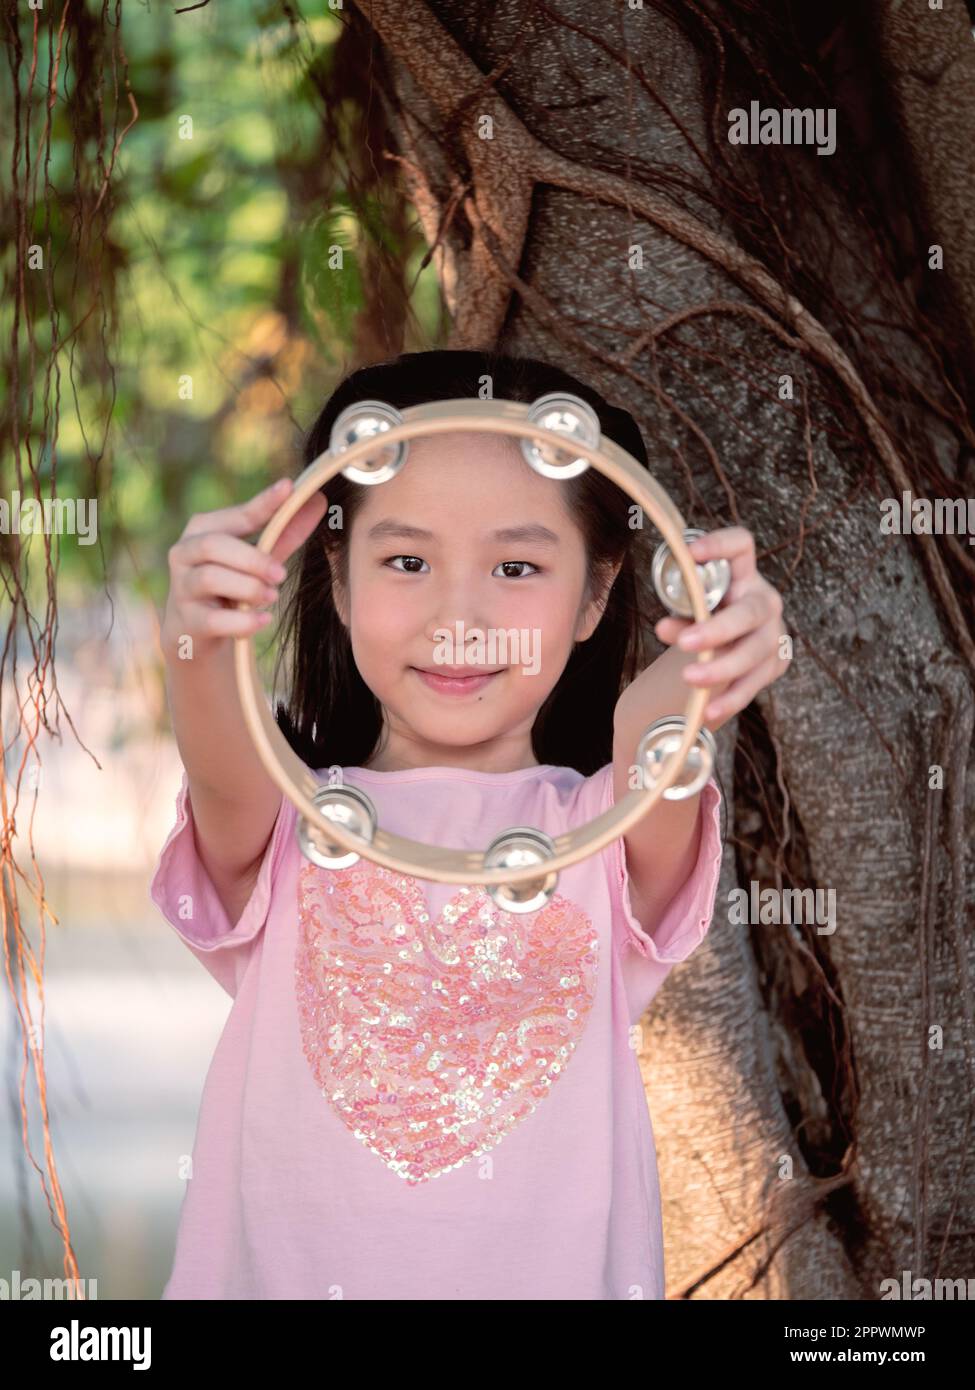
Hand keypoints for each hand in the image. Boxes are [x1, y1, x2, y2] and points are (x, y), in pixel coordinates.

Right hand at [161, 477, 326, 655]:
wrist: (197, 631)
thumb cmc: (231, 585)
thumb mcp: (258, 558)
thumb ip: (284, 534)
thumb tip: (318, 500)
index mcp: (203, 530)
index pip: (237, 515)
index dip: (263, 504)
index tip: (289, 489)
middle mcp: (185, 553)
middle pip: (214, 545)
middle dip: (252, 558)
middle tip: (282, 574)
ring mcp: (182, 588)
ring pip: (210, 578)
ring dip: (248, 587)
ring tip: (272, 597)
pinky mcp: (187, 621)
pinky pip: (213, 619)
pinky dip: (242, 621)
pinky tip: (263, 620)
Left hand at [654, 526, 788, 723]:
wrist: (733, 643)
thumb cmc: (709, 616)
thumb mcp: (693, 609)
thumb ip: (681, 614)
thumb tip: (664, 627)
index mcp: (743, 574)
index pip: (741, 545)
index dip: (719, 544)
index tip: (691, 554)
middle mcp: (764, 600)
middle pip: (750, 611)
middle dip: (718, 628)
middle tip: (685, 642)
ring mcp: (775, 633)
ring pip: (755, 651)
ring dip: (722, 667)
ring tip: (690, 678)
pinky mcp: (776, 663)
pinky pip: (754, 683)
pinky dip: (731, 698)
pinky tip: (710, 709)